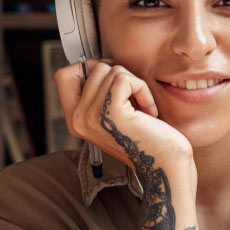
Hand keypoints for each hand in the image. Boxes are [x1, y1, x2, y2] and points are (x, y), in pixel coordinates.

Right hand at [55, 60, 193, 174]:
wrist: (166, 165)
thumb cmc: (149, 138)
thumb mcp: (115, 114)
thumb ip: (100, 94)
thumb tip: (101, 64)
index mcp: (75, 120)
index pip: (64, 75)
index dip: (89, 68)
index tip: (113, 82)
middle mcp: (78, 119)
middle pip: (92, 67)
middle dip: (119, 75)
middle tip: (133, 97)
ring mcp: (91, 116)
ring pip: (110, 70)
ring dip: (134, 84)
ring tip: (142, 108)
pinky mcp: (110, 113)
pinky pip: (124, 78)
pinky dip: (142, 89)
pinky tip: (148, 110)